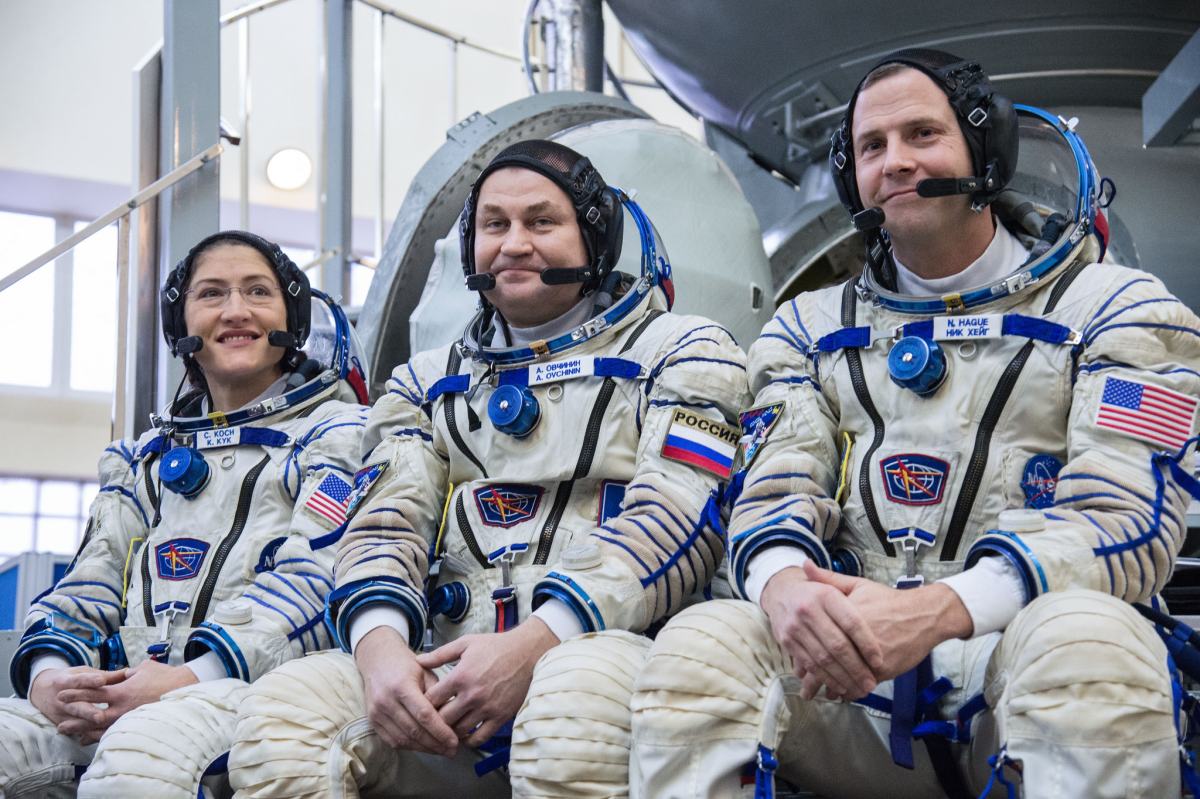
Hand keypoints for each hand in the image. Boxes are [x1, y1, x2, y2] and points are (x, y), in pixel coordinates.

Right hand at [29, 666, 125, 733]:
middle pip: (76, 706)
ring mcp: (61, 714)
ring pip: (75, 722)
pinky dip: (87, 735)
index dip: (89, 681)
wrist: (41, 691)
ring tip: (100, 731)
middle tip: (100, 716)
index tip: (101, 680)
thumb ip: (104, 675)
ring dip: (88, 727)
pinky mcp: (62, 725)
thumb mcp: (82, 672)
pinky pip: (76, 732)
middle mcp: (61, 700)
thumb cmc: (71, 679)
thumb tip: (128, 672)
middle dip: (88, 712)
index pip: (78, 681)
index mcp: (65, 682)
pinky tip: (100, 738)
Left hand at [55, 659, 197, 742]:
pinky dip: (99, 736)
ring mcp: (129, 718)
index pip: (93, 692)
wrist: (184, 689)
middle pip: (92, 714)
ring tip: (69, 732)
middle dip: (75, 716)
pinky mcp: (136, 725)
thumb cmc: (165, 676)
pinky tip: (88, 739)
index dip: (76, 693)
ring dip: (83, 730)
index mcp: (122, 690)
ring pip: (101, 728)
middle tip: (59, 718)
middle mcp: (122, 707)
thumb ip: (126, 673)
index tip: (61, 694)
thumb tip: (119, 674)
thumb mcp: (143, 668)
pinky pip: (114, 733)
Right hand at [355, 625, 456, 755]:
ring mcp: (376, 712)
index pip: (424, 715)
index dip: (440, 731)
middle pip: (413, 730)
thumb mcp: (426, 672)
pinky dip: (409, 747)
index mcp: (402, 685)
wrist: (377, 660)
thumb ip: (438, 694)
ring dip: (423, 749)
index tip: (454, 742)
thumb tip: (453, 719)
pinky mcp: (372, 721)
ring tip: (441, 751)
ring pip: (403, 739)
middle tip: (452, 751)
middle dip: (435, 744)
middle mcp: (386, 701)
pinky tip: (424, 747)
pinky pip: (392, 741)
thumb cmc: (406, 665)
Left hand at [417, 618, 558, 748]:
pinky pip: (480, 738)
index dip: (423, 704)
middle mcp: (472, 695)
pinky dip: (469, 740)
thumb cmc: (495, 646)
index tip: (423, 704)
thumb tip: (418, 660)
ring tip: (447, 727)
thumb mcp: (466, 643)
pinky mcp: (500, 716)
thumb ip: (440, 654)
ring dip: (450, 730)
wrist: (527, 652)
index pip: (431, 700)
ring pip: (459, 730)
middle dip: (435, 720)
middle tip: (433, 719)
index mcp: (460, 676)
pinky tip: (465, 735)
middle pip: (443, 719)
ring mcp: (487, 708)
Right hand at [759, 565, 883, 700]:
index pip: (851, 622)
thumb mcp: (834, 585)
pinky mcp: (786, 641)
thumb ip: (856, 596)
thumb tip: (885, 602)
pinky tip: (839, 687)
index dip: (866, 644)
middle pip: (837, 645)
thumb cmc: (816, 592)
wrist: (780, 593)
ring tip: (859, 689)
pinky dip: (825, 678)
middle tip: (871, 684)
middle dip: (856, 668)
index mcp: (825, 594)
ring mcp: (795, 626)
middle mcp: (808, 609)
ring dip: (842, 678)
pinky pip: (809, 664)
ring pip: (823, 659)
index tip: (879, 661)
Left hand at [802, 560, 972, 681]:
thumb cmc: (889, 600)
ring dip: (831, 686)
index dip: (805, 654)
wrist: (924, 615)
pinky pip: (861, 685)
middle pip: (827, 662)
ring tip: (819, 693)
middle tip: (804, 686)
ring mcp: (869, 657)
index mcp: (845, 617)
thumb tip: (805, 565)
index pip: (818, 640)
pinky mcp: (883, 671)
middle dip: (813, 677)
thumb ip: (829, 580)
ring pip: (843, 678)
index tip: (797, 662)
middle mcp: (855, 639)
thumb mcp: (858, 585)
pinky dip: (851, 690)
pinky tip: (842, 692)